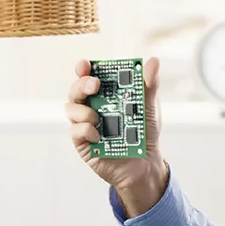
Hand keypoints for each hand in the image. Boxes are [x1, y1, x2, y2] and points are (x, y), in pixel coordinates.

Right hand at [65, 57, 168, 216]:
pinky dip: (86, 130)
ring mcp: (86, 124)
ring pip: (71, 109)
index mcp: (105, 94)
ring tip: (98, 117)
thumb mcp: (149, 107)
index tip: (86, 65)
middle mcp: (92, 106)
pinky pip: (75, 131)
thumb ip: (149, 85)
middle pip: (76, 90)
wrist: (146, 163)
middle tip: (95, 85)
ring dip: (83, 110)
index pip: (89, 76)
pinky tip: (98, 135)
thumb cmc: (145, 133)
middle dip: (81, 84)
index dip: (84, 68)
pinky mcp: (84, 143)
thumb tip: (153, 61)